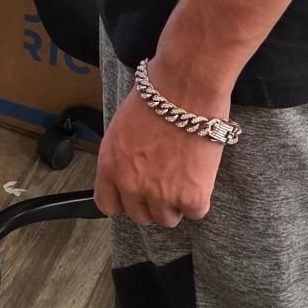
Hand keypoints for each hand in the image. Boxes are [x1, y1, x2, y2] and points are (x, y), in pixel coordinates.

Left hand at [94, 63, 228, 227]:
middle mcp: (131, 185)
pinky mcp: (190, 196)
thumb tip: (133, 167)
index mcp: (110, 166)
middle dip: (153, 203)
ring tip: (185, 179)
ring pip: (167, 219)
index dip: (124, 200)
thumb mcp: (123, 127)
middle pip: (140, 216)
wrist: (184, 88)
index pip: (107, 204)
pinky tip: (201, 176)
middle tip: (166, 183)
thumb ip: (123, 156)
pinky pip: (195, 212)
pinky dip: (199, 198)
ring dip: (176, 204)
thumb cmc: (156, 96)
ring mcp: (161, 194)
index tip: (135, 195)